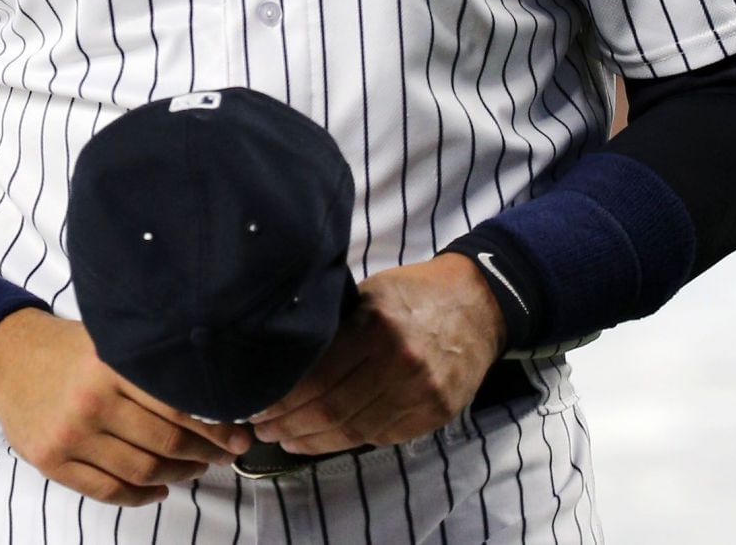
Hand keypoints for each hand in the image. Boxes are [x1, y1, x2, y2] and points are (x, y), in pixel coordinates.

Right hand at [0, 308, 251, 506]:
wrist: (7, 360)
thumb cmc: (68, 349)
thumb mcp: (108, 340)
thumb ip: (149, 362)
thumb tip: (212, 386)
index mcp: (110, 364)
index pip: (177, 403)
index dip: (216, 426)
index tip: (239, 436)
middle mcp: (91, 401)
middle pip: (165, 441)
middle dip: (206, 453)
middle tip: (226, 454)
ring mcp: (70, 435)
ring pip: (141, 470)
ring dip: (178, 475)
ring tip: (196, 469)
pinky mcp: (52, 462)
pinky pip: (108, 491)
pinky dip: (141, 496)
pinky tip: (160, 488)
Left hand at [248, 254, 505, 454]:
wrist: (478, 304)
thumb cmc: (413, 295)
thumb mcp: (369, 294)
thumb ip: (335, 328)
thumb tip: (282, 360)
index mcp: (375, 325)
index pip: (317, 376)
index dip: (282, 400)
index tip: (257, 407)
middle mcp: (399, 362)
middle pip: (332, 410)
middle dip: (290, 426)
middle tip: (263, 431)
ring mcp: (421, 391)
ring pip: (356, 431)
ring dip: (314, 442)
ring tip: (288, 440)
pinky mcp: (436, 413)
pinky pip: (383, 436)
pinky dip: (350, 441)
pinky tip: (327, 439)